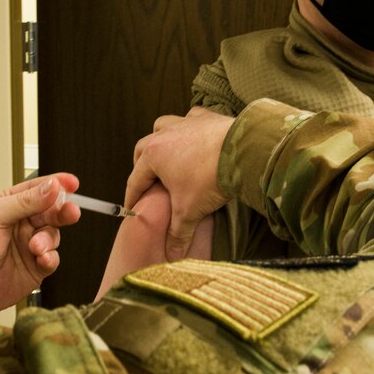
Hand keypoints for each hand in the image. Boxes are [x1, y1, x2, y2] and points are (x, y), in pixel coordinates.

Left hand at [0, 174, 80, 319]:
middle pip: (52, 211)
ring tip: (35, 246)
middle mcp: (22, 224)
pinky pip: (53, 259)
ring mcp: (30, 246)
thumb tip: (51, 187)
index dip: (56, 184)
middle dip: (63, 210)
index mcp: (9, 204)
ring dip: (49, 239)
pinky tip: (41, 258)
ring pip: (54, 234)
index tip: (71, 183)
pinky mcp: (36, 268)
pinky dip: (51, 257)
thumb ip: (24, 201)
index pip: (38, 189)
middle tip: (69, 212)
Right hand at [124, 107, 233, 260]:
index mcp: (153, 155)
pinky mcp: (205, 117)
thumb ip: (178, 234)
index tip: (131, 207)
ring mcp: (185, 123)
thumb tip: (173, 256)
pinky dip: (188, 127)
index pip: (136, 179)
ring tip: (167, 154)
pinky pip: (190, 118)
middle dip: (142, 164)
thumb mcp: (190, 211)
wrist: (242, 152)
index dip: (133, 196)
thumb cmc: (210, 178)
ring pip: (163, 126)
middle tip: (148, 180)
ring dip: (161, 139)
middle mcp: (164, 135)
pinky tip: (194, 136)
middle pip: (143, 148)